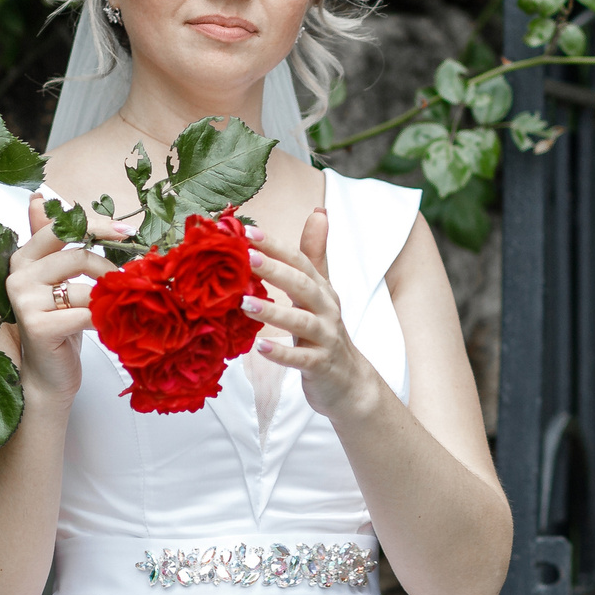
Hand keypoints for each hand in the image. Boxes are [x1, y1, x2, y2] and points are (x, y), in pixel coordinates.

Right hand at [2, 191, 112, 402]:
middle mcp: (18, 275)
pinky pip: (85, 313)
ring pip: (84, 287)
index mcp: (24, 257)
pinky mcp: (37, 325)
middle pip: (78, 255)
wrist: (47, 376)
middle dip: (110, 268)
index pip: (62, 227)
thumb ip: (54, 242)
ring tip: (118, 310)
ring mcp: (24, 300)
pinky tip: (111, 327)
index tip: (128, 232)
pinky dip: (105, 320)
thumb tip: (39, 196)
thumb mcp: (59, 280)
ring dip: (109, 300)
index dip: (96, 225)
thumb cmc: (59, 326)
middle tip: (129, 282)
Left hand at [240, 209, 381, 423]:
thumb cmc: (326, 332)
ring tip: (245, 304)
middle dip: (275, 270)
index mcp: (322, 289)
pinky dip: (282, 353)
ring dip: (273, 312)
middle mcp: (326, 310)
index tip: (249, 232)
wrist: (349, 382)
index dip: (276, 246)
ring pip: (301, 321)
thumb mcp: (321, 292)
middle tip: (246, 258)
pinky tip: (261, 348)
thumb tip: (319, 212)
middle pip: (303, 285)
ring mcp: (325, 338)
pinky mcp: (321, 365)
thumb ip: (315, 255)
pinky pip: (301, 358)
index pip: (300, 261)